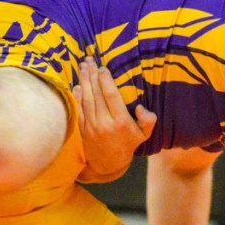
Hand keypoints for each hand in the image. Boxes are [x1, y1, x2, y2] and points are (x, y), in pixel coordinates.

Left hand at [73, 57, 155, 181]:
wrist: (108, 164)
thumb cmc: (128, 144)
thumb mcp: (144, 134)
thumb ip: (148, 120)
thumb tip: (140, 107)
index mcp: (121, 122)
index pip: (111, 96)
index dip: (105, 80)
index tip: (103, 68)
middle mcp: (105, 123)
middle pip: (96, 94)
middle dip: (92, 75)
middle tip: (89, 60)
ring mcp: (91, 126)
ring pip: (86, 99)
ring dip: (83, 81)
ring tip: (82, 66)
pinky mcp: (82, 129)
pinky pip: (79, 109)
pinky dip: (77, 96)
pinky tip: (76, 84)